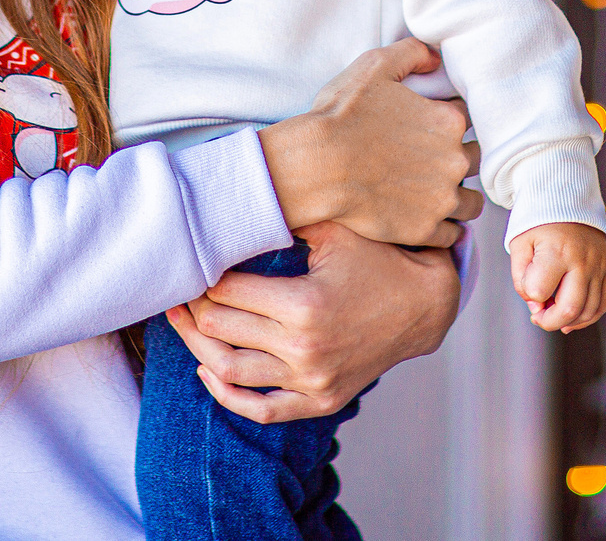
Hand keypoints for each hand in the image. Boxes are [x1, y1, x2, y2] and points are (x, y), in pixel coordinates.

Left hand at [166, 222, 457, 423]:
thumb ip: (286, 216)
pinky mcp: (320, 401)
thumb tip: (237, 196)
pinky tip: (208, 370)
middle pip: (219, 329)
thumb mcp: (335, 229)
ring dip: (196, 346)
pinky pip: (261, 409)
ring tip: (183, 323)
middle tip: (180, 288)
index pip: (226, 291)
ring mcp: (311, 381)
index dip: (200, 275)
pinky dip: (226, 395)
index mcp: (303, 304)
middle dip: (191, 307)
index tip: (191, 261)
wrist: (425, 306)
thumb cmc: (377, 259)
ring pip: (228, 371)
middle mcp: (303, 349)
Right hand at [258, 39, 481, 245]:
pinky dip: (444, 228)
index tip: (432, 128)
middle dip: (459, 158)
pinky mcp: (425, 229)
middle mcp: (455, 160)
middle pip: (476, 159)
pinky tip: (428, 219)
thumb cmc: (342, 115)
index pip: (468, 119)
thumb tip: (435, 57)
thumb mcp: (375, 66)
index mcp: (449, 120)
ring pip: (472, 202)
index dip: (451, 122)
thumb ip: (412, 53)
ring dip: (459, 196)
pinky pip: (452, 234)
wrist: (316, 166)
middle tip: (434, 160)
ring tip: (438, 193)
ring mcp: (442, 198)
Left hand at [507, 221, 605, 332]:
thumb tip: (536, 306)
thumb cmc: (539, 223)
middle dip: (549, 321)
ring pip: (589, 311)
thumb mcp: (519, 243)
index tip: (526, 285)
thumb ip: (521, 277)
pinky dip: (587, 317)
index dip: (528, 294)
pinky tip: (572, 318)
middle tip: (538, 315)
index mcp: (556, 251)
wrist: (568, 199)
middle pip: (569, 309)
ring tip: (553, 315)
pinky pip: (602, 304)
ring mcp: (598, 266)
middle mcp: (582, 261)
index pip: (539, 291)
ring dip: (568, 322)